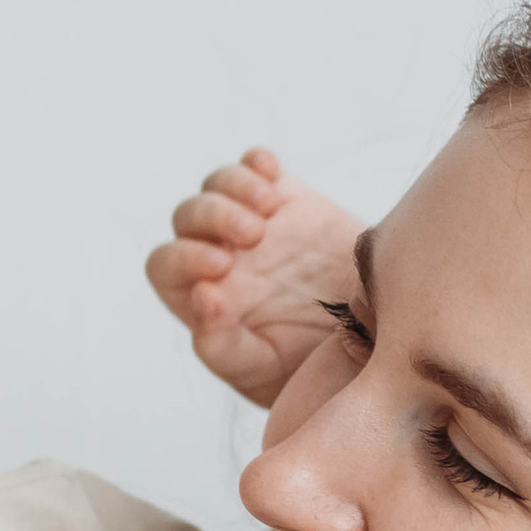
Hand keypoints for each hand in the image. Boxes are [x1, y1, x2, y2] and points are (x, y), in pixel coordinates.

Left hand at [146, 147, 363, 406]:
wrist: (364, 342)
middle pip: (188, 216)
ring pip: (218, 185)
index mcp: (199, 295)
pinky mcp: (286, 199)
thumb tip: (201, 296)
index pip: (166, 264)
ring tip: (269, 209)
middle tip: (253, 235)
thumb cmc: (302, 366)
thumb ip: (221, 345)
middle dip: (213, 216)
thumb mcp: (260, 369)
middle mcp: (218, 253)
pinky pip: (256, 165)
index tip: (223, 268)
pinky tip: (272, 176)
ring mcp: (252, 222)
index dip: (184, 258)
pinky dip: (256, 162)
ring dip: (236, 187)